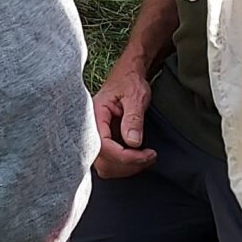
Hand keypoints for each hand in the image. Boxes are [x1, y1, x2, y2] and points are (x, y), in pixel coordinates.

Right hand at [91, 54, 158, 177]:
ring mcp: (97, 137)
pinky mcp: (105, 141)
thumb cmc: (130, 81)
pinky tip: (140, 156)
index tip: (145, 154)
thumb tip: (133, 142)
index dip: (125, 156)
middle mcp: (91, 129)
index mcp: (95, 116)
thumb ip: (133, 119)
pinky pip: (110, 162)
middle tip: (150, 156)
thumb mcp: (135, 96)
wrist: (128, 75)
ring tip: (147, 157)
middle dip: (128, 164)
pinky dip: (126, 164)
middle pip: (103, 162)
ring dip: (127, 167)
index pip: (103, 146)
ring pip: (106, 166)